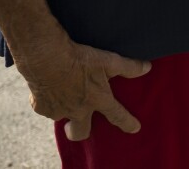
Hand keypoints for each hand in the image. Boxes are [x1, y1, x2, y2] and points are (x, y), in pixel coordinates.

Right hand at [16, 36, 150, 140]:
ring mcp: (58, 111)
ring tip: (64, 92)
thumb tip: (147, 67)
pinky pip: (46, 108)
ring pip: (62, 117)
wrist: (46, 57)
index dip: (127, 122)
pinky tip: (49, 86)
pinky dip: (49, 100)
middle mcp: (78, 110)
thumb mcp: (108, 60)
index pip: (117, 115)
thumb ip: (129, 67)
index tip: (135, 129)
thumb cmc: (80, 58)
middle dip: (80, 132)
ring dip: (64, 109)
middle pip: (81, 132)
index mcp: (98, 99)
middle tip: (78, 125)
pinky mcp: (40, 107)